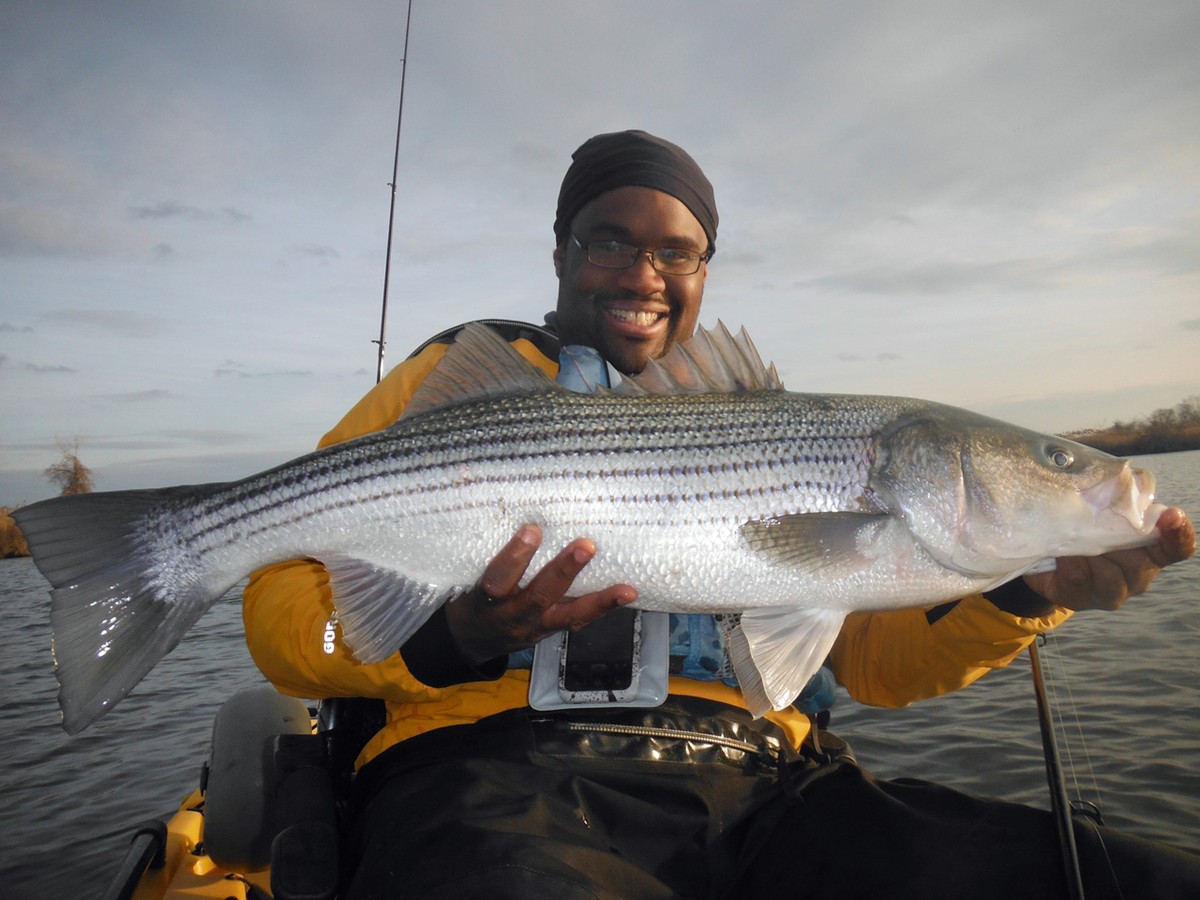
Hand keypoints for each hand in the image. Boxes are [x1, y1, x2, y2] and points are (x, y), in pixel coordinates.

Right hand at [444, 524, 638, 665]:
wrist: (473, 641)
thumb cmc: (472, 597)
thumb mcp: (467, 580)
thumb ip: (486, 554)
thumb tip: (508, 504)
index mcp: (486, 601)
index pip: (498, 580)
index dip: (515, 557)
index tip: (532, 529)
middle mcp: (513, 617)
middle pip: (539, 597)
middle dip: (564, 572)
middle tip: (586, 546)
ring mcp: (536, 627)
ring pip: (568, 616)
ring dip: (598, 600)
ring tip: (624, 589)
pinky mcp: (553, 631)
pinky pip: (579, 620)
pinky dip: (604, 607)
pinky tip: (627, 593)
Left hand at [1023, 507, 1195, 610]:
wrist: (1047, 565)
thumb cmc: (1082, 532)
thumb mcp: (1098, 514)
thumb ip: (1112, 501)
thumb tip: (1115, 477)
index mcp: (1150, 549)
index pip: (1177, 546)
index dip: (1179, 532)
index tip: (1173, 514)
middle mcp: (1140, 572)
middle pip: (1141, 562)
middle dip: (1117, 543)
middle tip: (1098, 526)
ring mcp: (1115, 590)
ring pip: (1110, 574)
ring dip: (1091, 554)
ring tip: (1075, 543)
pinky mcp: (1086, 599)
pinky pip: (1080, 578)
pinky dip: (1070, 562)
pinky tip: (1062, 555)